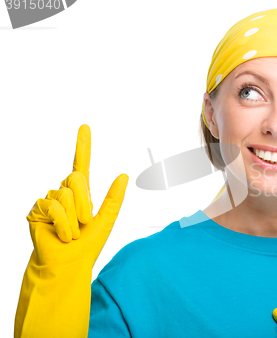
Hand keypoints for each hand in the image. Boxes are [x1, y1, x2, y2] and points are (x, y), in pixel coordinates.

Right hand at [15, 124, 127, 337]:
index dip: (83, 146)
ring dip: (75, 218)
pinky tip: (62, 235)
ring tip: (71, 232)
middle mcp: (64, 193)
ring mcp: (49, 201)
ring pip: (66, 194)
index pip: (81, 164)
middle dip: (85, 203)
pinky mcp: (37, 211)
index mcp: (81, 193)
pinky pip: (55, 206)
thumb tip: (123, 175)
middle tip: (84, 223)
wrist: (70, 264)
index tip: (85, 127)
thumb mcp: (107, 220)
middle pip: (76, 179)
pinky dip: (64, 224)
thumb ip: (114, 198)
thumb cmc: (87, 244)